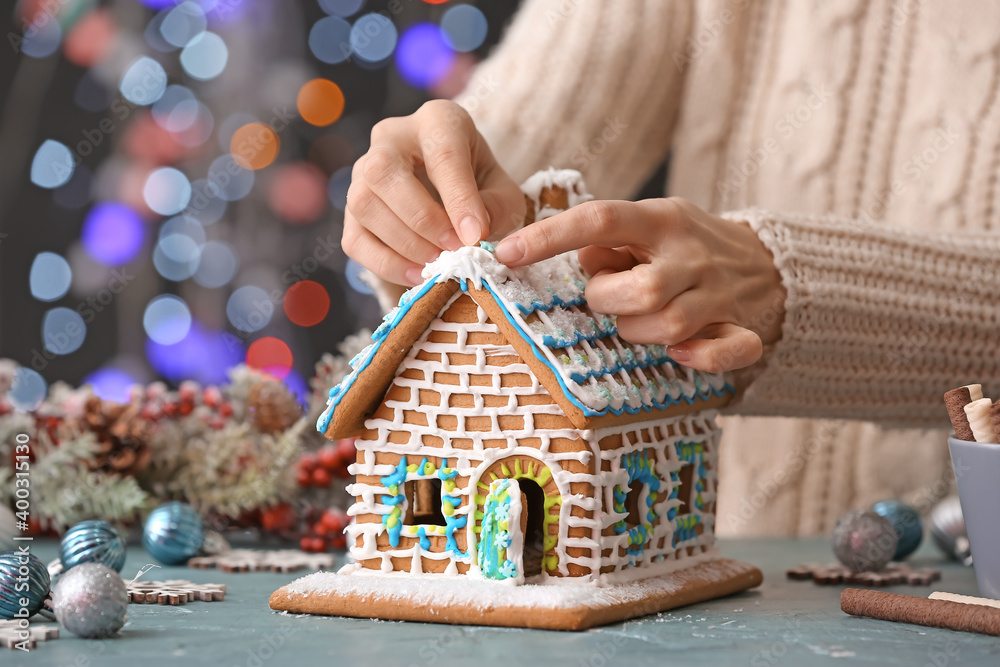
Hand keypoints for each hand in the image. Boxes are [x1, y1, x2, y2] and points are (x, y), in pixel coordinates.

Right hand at [343, 100, 525, 286]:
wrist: (453, 191)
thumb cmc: (481, 186)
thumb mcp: (502, 191)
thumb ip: (496, 207)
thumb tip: (474, 234)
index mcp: (437, 121)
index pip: (442, 153)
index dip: (458, 198)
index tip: (477, 236)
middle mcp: (390, 138)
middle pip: (385, 171)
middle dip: (422, 219)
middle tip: (454, 250)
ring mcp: (361, 172)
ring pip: (364, 204)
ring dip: (404, 243)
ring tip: (438, 263)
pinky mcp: (351, 210)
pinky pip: (355, 239)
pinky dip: (386, 264)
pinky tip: (417, 274)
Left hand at [493, 197, 785, 372]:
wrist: (767, 261)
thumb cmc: (684, 245)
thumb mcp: (649, 223)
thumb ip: (609, 240)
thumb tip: (581, 261)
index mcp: (661, 220)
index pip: (600, 219)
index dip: (549, 236)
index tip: (506, 253)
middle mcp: (690, 255)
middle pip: (638, 291)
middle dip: (607, 302)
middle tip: (610, 297)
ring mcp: (719, 294)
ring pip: (667, 327)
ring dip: (638, 332)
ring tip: (639, 318)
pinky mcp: (741, 327)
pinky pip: (725, 351)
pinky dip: (701, 358)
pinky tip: (681, 353)